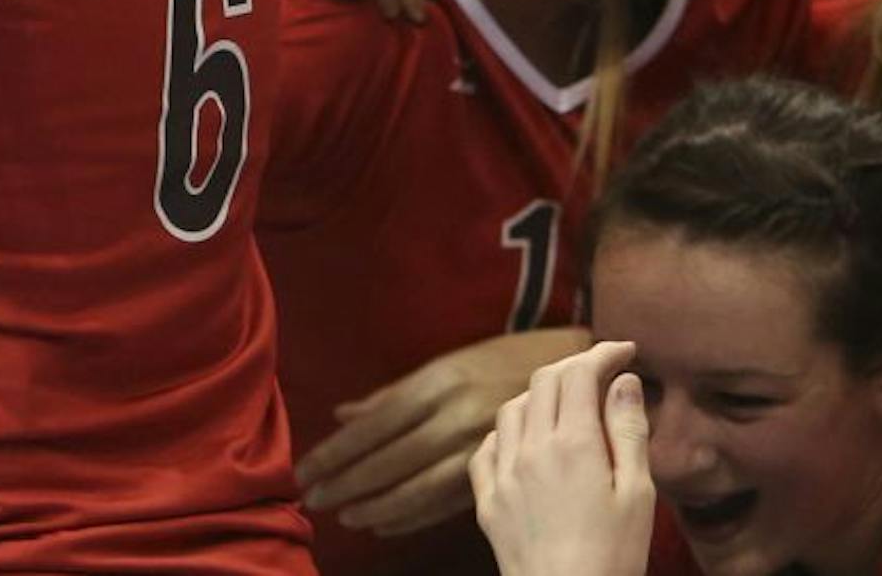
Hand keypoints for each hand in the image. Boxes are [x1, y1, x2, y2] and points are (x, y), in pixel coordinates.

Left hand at [298, 326, 593, 537]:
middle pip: (389, 459)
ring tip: (346, 516)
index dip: (337, 452)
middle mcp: (454, 415)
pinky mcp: (499, 470)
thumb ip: (395, 392)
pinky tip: (388, 524)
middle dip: (347, 483)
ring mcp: (478, 446)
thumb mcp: (449, 363)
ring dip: (377, 504)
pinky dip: (414, 516)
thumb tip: (343, 413)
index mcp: (438, 383)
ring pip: (417, 486)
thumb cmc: (505, 358)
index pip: (374, 425)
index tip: (305, 470)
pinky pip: (448, 501)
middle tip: (312, 500)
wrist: (576, 362)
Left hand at [470, 341, 652, 575]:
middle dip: (572, 368)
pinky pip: (486, 449)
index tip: (624, 351)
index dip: (602, 354)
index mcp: (573, 444)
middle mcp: (531, 449)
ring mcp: (504, 475)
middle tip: (599, 372)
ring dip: (538, 396)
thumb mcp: (638, 494)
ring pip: (511, 409)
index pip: (580, 373)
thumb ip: (628, 431)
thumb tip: (624, 381)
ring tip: (565, 406)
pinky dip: (506, 433)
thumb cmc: (613, 558)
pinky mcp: (488, 502)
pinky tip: (524, 443)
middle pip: (543, 381)